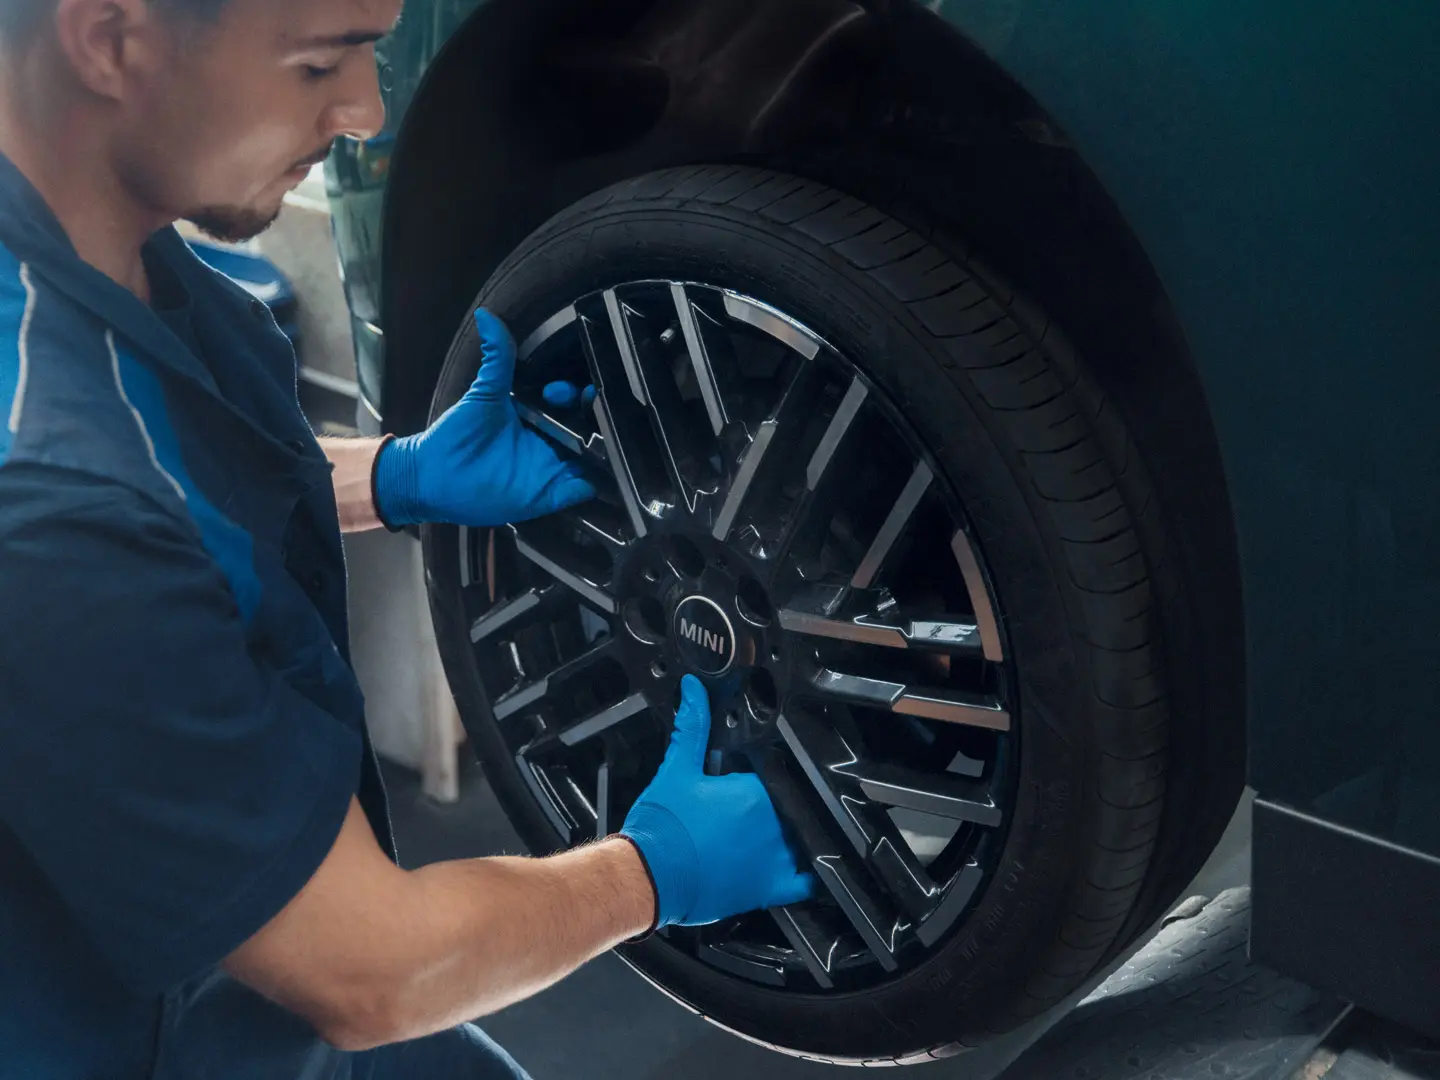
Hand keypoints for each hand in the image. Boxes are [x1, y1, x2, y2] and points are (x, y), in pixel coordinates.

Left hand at [372, 309, 595, 527]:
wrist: (433, 476)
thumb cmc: (456, 435)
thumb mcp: (482, 394)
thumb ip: (495, 359)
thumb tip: (487, 315)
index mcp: (536, 417)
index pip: (569, 402)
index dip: (573, 393)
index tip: (559, 391)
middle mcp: (548, 442)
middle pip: (588, 429)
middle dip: (598, 417)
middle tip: (590, 407)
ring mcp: (550, 469)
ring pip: (591, 459)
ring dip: (604, 450)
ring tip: (606, 440)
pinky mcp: (547, 495)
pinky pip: (579, 490)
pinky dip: (592, 484)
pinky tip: (597, 474)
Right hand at [620, 675, 815, 928]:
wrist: (647, 876)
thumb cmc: (661, 827)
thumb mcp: (676, 770)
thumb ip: (692, 728)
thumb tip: (694, 690)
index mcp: (755, 793)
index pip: (778, 775)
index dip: (768, 777)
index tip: (753, 781)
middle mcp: (773, 825)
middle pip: (791, 806)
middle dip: (778, 805)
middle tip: (753, 811)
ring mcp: (774, 859)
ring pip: (801, 839)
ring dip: (794, 835)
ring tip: (774, 835)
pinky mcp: (768, 889)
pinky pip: (804, 883)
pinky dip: (809, 874)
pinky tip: (806, 868)